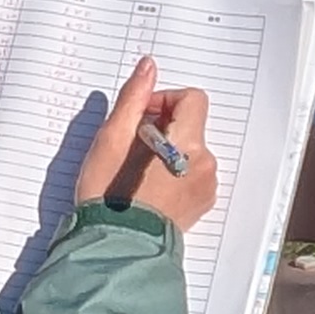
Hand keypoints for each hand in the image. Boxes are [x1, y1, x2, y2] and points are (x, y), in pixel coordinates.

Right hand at [74, 62, 218, 229]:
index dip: (164, 100)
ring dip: (166, 149)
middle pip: (191, 125)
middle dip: (161, 127)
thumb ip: (133, 99)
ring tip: (136, 170)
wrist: (116, 246)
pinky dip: (173, 170)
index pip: (192, 100)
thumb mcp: (112, 140)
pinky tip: (147, 186)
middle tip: (131, 147)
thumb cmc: (109, 197)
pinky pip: (192, 172)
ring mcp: (205, 187)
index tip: (140, 117)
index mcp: (188, 147)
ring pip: (190, 149)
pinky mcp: (201, 203)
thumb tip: (149, 67)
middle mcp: (205, 166)